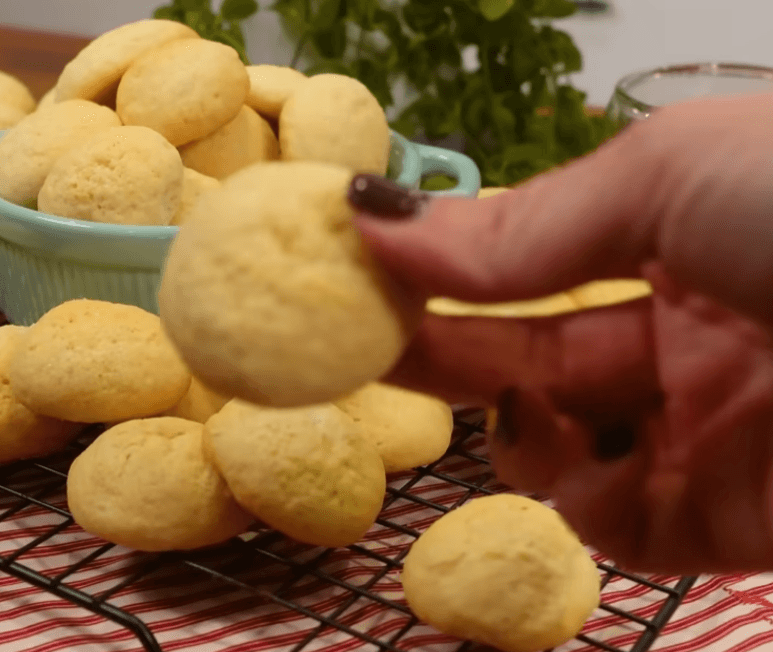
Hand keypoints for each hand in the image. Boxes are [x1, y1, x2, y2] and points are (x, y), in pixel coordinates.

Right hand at [349, 90, 772, 575]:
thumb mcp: (664, 180)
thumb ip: (517, 226)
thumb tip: (373, 216)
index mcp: (676, 239)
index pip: (528, 264)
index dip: (440, 268)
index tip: (352, 267)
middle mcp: (683, 334)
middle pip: (521, 354)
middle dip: (436, 347)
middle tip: (348, 338)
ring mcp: (702, 429)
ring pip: (551, 445)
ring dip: (504, 420)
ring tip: (508, 392)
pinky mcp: (724, 518)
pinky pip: (607, 516)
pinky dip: (567, 483)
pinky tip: (565, 436)